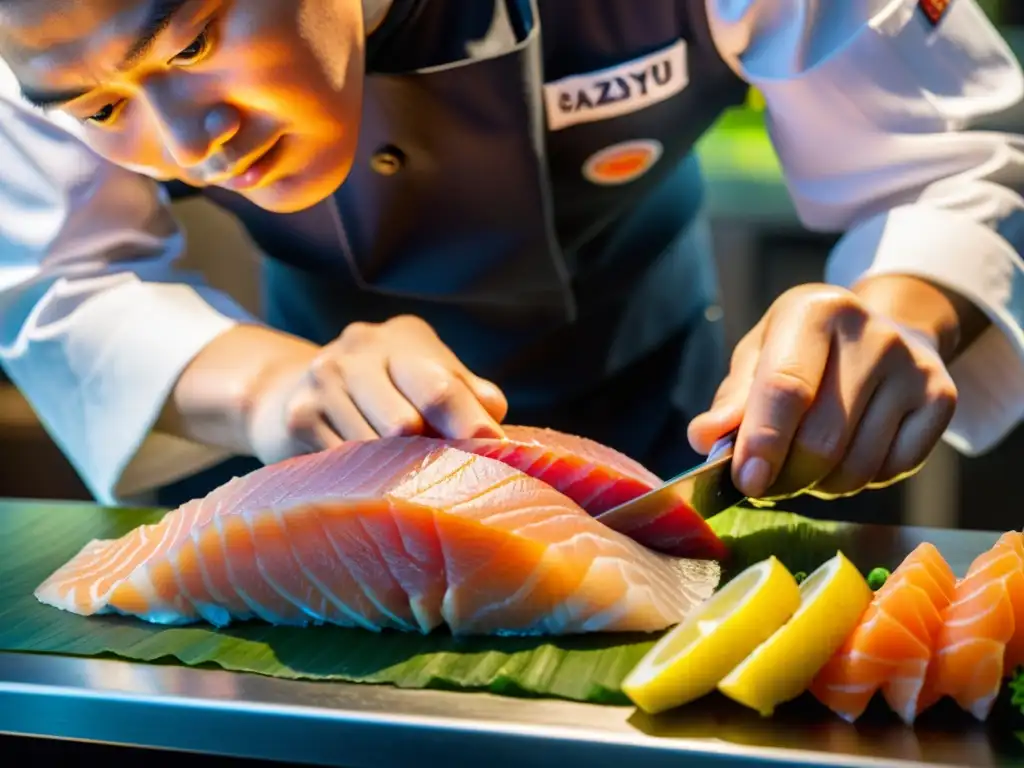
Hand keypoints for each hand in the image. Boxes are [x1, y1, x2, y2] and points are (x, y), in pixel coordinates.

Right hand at [245, 315, 507, 463]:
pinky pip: (342, 463)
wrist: (288, 391)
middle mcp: (360, 350)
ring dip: (395, 472)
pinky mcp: (298, 415)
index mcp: (404, 340)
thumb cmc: (383, 392)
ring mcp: (324, 380)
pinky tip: (367, 478)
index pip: (439, 386)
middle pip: (404, 424)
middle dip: (428, 455)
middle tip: (441, 476)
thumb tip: (493, 413)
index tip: (491, 452)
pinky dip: (360, 479)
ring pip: (373, 450)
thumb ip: (465, 394)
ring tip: (403, 479)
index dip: (468, 424)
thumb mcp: (426, 379)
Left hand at [688, 283, 959, 499]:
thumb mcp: (758, 358)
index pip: (786, 387)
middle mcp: (872, 334)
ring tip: (802, 468)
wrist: (881, 334)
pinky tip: (845, 456)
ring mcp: (914, 366)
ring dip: (817, 486)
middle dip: (785, 477)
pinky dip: (857, 482)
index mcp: (816, 312)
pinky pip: (890, 472)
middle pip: (822, 438)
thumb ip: (732, 400)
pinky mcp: (942, 398)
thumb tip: (704, 438)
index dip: (762, 442)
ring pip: (856, 466)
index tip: (746, 482)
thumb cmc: (801, 353)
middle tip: (764, 486)